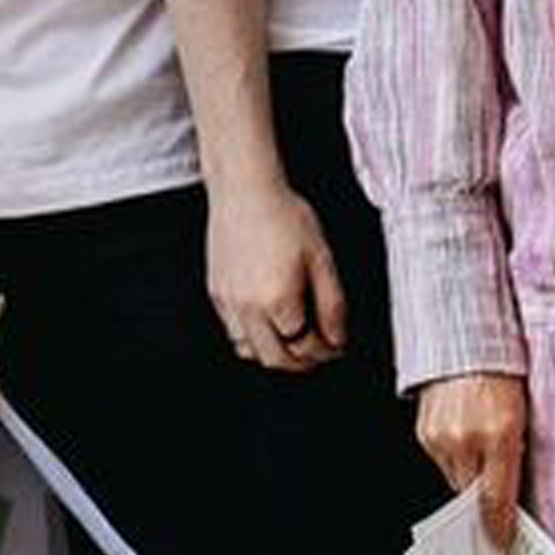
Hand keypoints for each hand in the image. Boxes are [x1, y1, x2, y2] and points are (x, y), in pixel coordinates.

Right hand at [207, 179, 347, 372]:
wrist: (245, 192)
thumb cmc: (283, 216)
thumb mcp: (322, 258)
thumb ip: (332, 303)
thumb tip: (338, 335)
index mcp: (278, 300)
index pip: (306, 346)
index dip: (327, 350)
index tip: (338, 345)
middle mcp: (248, 307)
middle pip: (277, 359)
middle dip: (304, 362)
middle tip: (321, 351)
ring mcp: (228, 303)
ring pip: (251, 352)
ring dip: (276, 354)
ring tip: (296, 342)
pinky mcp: (216, 294)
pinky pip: (233, 333)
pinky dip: (254, 339)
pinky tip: (269, 325)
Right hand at [416, 375, 529, 545]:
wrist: (465, 343)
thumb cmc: (504, 374)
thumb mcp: (524, 414)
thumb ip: (518, 452)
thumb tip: (514, 491)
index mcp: (501, 433)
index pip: (496, 497)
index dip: (499, 525)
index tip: (501, 541)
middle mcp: (468, 438)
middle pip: (472, 494)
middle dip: (482, 505)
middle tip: (494, 514)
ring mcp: (442, 436)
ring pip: (455, 479)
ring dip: (468, 481)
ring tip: (482, 468)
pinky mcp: (425, 432)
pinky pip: (441, 461)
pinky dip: (455, 461)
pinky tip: (466, 446)